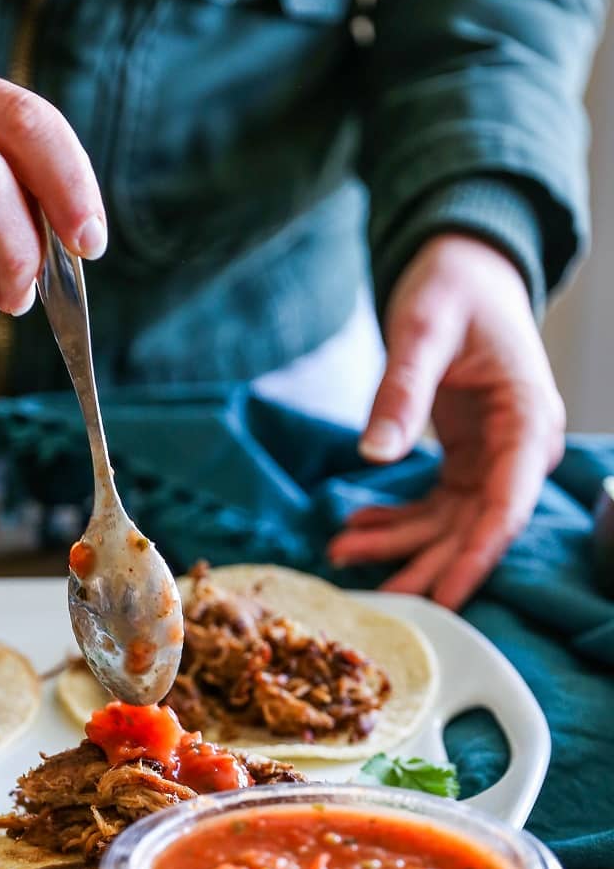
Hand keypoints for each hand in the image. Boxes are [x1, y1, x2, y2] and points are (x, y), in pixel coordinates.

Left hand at [327, 234, 564, 609]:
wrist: (462, 270)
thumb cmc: (452, 289)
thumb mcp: (422, 330)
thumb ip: (401, 390)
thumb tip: (375, 452)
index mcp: (527, 419)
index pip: (507, 505)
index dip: (476, 556)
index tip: (444, 597)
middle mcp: (520, 449)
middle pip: (477, 527)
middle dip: (426, 564)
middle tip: (377, 599)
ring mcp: (495, 458)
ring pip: (451, 524)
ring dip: (400, 544)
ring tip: (340, 553)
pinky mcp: (468, 460)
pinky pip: (435, 505)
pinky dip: (396, 520)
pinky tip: (355, 527)